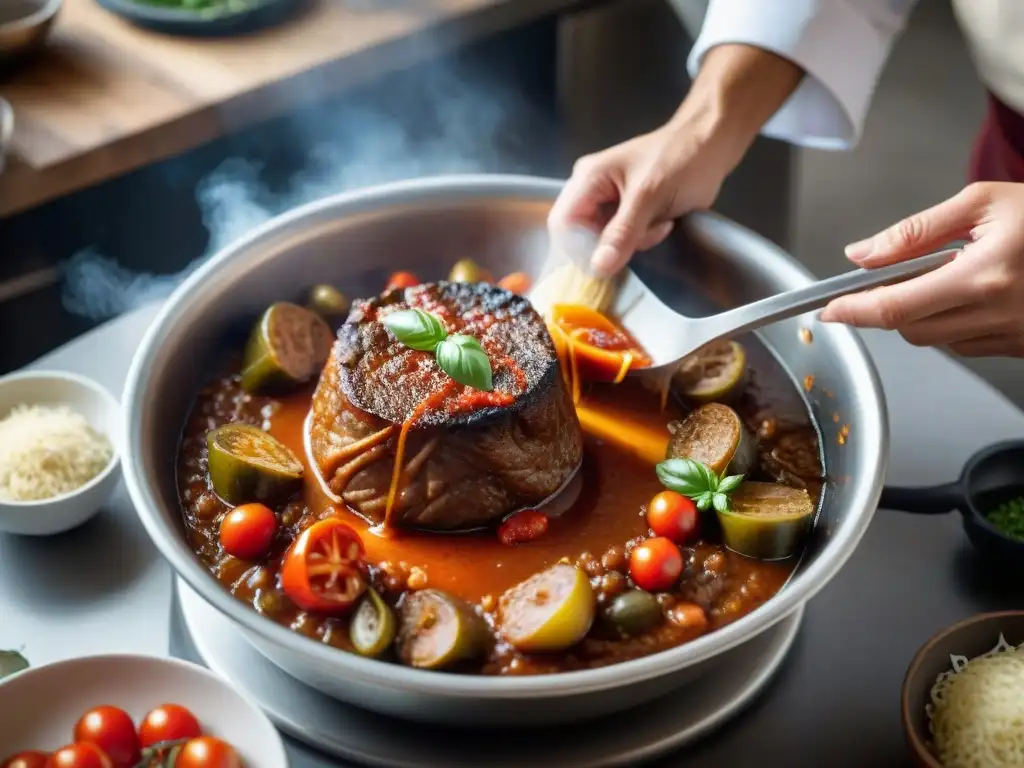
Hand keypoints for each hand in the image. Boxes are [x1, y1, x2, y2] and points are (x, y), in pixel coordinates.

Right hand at [548, 119, 736, 276]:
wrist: (713, 143)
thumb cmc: (681, 159)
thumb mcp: (650, 196)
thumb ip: (622, 232)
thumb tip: (597, 267)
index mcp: (587, 179)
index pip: (563, 224)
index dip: (576, 249)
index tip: (604, 264)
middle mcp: (591, 191)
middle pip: (582, 236)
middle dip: (612, 245)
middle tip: (643, 234)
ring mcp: (609, 202)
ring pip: (605, 242)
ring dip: (633, 242)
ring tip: (660, 223)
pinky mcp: (627, 212)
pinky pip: (623, 239)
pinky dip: (643, 238)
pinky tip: (663, 222)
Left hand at [819, 182, 1023, 356]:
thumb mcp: (983, 203)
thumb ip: (916, 231)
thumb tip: (863, 254)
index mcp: (983, 276)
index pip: (896, 307)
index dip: (854, 311)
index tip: (829, 310)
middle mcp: (997, 314)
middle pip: (910, 331)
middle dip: (888, 311)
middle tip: (883, 284)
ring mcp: (1013, 336)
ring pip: (938, 341)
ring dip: (922, 317)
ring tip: (945, 277)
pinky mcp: (1022, 347)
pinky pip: (968, 344)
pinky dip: (953, 324)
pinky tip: (972, 294)